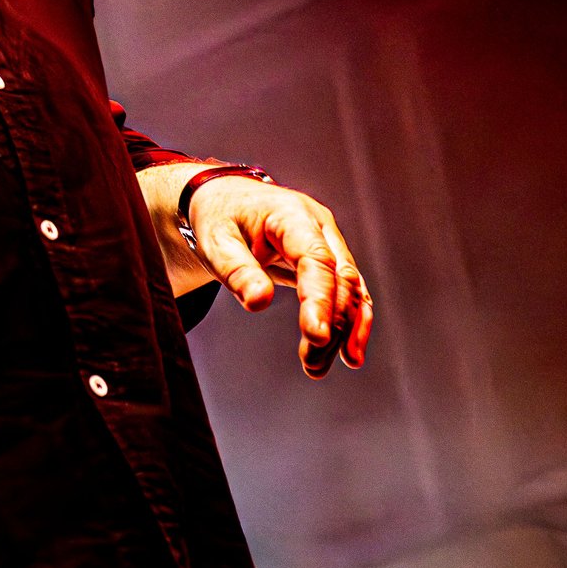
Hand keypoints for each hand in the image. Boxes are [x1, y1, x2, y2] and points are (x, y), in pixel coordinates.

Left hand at [184, 176, 373, 378]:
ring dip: (343, 330)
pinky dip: (349, 322)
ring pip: (351, 289)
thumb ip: (237, 270)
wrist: (223, 200)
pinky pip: (348, 292)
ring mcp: (327, 241)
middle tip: (311, 363)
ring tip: (317, 367)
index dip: (320, 299)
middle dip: (331, 324)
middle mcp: (318, 225)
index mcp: (291, 213)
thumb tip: (259, 302)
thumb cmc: (218, 217)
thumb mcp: (215, 240)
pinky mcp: (328, 259)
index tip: (317, 336)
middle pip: (341, 278)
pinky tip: (347, 354)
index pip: (316, 259)